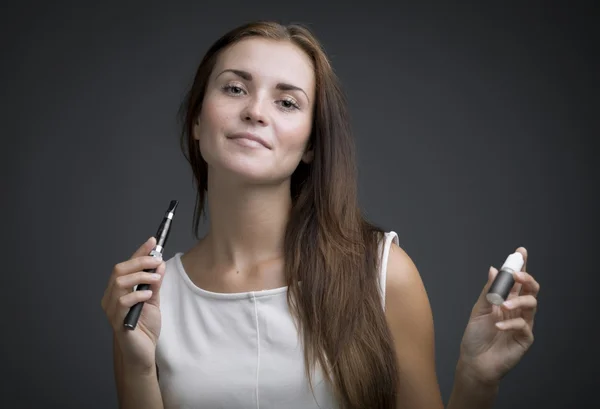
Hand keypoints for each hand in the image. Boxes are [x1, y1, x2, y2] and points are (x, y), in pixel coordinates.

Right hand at [101, 236, 165, 371]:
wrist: (143, 352)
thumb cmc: (145, 327)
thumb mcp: (154, 300)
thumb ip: (155, 283)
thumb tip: (159, 264)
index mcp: (118, 290)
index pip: (126, 265)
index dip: (139, 252)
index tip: (153, 241)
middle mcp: (111, 297)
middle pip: (119, 270)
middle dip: (140, 262)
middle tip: (157, 261)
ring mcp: (111, 309)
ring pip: (119, 283)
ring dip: (140, 277)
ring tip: (155, 280)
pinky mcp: (116, 321)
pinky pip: (122, 302)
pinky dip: (137, 295)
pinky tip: (148, 296)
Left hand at [458, 247, 539, 384]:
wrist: (474, 362)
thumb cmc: (475, 337)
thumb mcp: (478, 310)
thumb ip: (488, 291)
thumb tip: (493, 269)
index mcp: (506, 301)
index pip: (517, 281)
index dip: (520, 266)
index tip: (520, 252)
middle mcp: (517, 310)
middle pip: (531, 290)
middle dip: (526, 279)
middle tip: (517, 275)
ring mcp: (523, 324)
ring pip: (532, 305)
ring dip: (518, 301)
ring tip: (503, 305)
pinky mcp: (524, 339)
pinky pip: (524, 326)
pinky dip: (510, 323)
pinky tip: (498, 325)